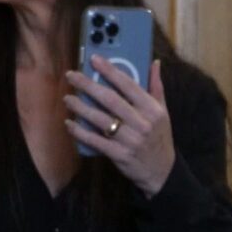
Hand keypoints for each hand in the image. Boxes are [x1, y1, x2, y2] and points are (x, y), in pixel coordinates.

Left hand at [66, 56, 176, 195]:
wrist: (161, 171)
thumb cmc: (159, 137)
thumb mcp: (163, 112)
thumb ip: (157, 87)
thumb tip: (155, 63)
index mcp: (152, 109)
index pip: (129, 85)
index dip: (110, 70)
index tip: (94, 59)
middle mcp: (142, 123)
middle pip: (110, 100)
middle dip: (88, 85)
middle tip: (71, 76)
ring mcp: (130, 140)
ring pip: (100, 119)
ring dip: (81, 107)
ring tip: (68, 98)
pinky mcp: (119, 155)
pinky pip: (96, 141)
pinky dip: (80, 132)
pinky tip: (70, 124)